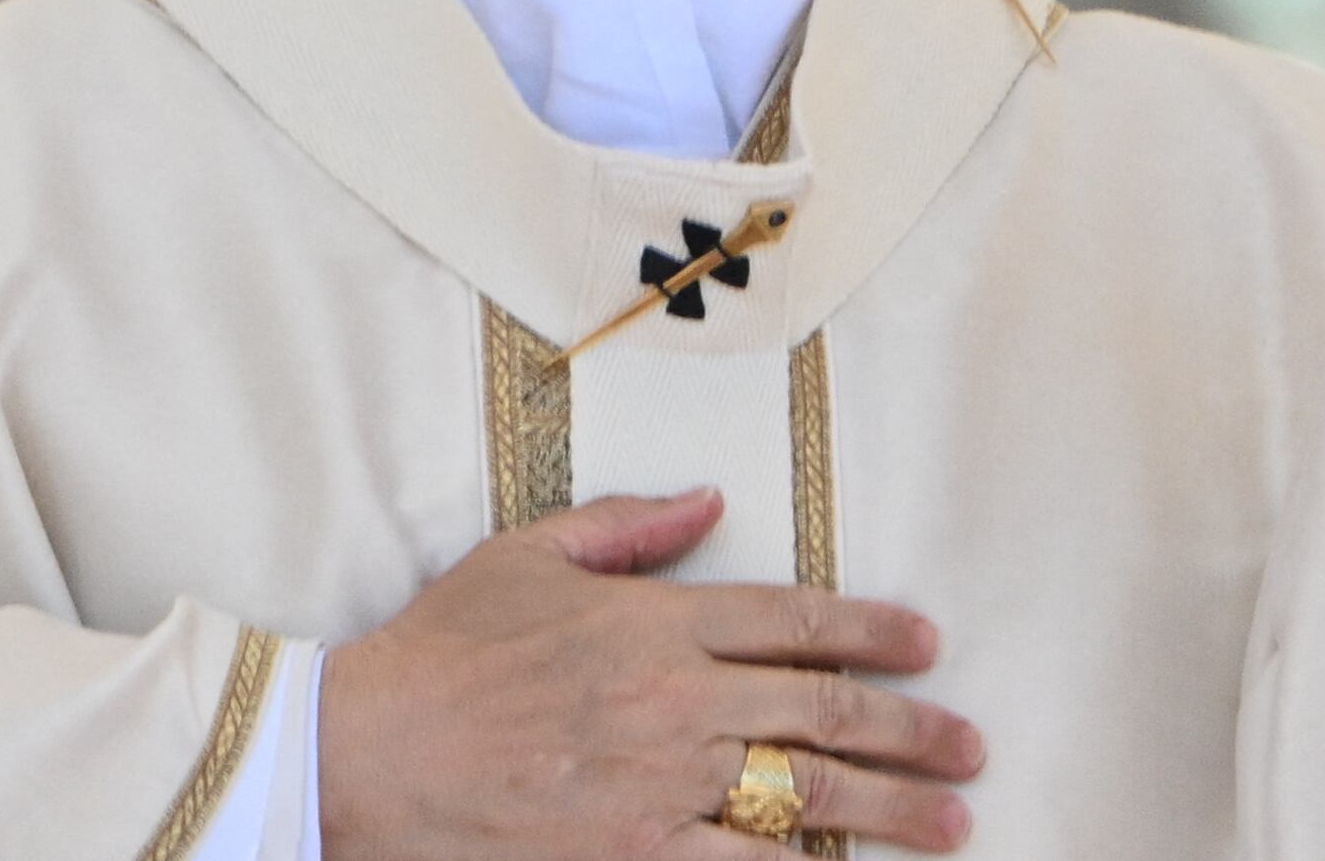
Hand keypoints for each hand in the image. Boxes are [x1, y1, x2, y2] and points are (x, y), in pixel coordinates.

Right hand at [320, 488, 984, 856]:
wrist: (353, 753)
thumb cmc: (435, 653)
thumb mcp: (528, 556)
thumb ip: (630, 527)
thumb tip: (712, 499)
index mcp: (659, 621)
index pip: (800, 618)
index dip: (877, 632)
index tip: (929, 648)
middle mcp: (678, 698)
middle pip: (827, 711)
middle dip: (915, 731)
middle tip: (972, 750)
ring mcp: (660, 782)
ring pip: (806, 795)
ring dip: (891, 810)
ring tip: (953, 825)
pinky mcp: (629, 854)